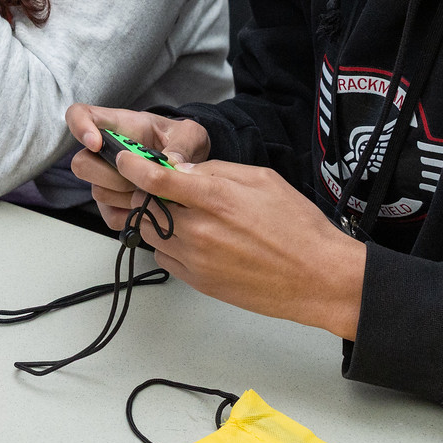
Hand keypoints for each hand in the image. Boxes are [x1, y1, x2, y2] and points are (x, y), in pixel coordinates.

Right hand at [64, 104, 210, 231]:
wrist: (188, 163)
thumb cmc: (181, 142)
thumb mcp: (190, 135)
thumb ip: (181, 145)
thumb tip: (172, 164)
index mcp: (117, 126)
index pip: (79, 115)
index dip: (80, 127)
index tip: (96, 143)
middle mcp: (103, 153)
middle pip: (81, 164)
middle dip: (111, 175)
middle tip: (139, 176)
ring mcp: (104, 180)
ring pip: (98, 192)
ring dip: (128, 196)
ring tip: (154, 191)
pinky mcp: (112, 205)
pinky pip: (111, 216)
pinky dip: (133, 216)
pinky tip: (152, 207)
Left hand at [120, 158, 367, 340]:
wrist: (319, 279)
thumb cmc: (298, 226)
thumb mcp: (262, 180)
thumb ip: (217, 171)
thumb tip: (182, 170)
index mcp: (214, 199)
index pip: (154, 179)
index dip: (132, 166)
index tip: (124, 159)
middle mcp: (198, 231)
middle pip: (145, 208)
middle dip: (145, 194)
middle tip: (160, 189)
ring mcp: (196, 261)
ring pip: (151, 235)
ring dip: (156, 221)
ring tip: (183, 215)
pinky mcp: (200, 283)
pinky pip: (166, 259)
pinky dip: (169, 245)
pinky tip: (194, 239)